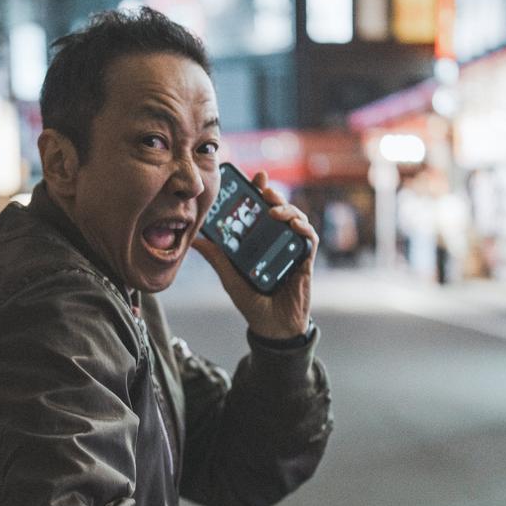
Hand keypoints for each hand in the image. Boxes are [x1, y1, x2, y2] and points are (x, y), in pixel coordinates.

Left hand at [192, 172, 317, 339]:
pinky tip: (295, 225)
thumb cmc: (252, 302)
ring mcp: (292, 249)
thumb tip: (196, 241)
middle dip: (274, 194)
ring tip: (274, 209)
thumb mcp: (230, 277)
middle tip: (264, 188)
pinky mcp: (305, 261)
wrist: (272, 327)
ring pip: (296, 219)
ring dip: (287, 209)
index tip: (256, 177)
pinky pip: (309, 239)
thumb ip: (217, 258)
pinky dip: (304, 229)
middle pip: (280, 209)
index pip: (261, 210)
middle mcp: (277, 241)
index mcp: (260, 241)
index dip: (261, 191)